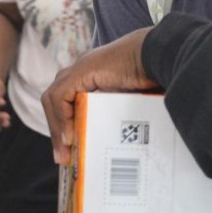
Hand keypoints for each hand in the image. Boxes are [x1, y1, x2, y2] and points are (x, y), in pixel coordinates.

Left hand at [42, 28, 157, 164]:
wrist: (158, 55)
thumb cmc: (154, 74)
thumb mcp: (133, 98)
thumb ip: (120, 112)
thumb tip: (129, 140)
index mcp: (93, 74)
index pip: (67, 101)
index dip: (65, 125)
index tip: (70, 150)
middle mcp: (82, 69)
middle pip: (56, 102)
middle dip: (57, 130)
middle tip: (64, 157)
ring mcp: (79, 68)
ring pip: (53, 100)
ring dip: (57, 128)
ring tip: (66, 151)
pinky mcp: (79, 72)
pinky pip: (59, 98)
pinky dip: (61, 119)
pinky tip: (70, 137)